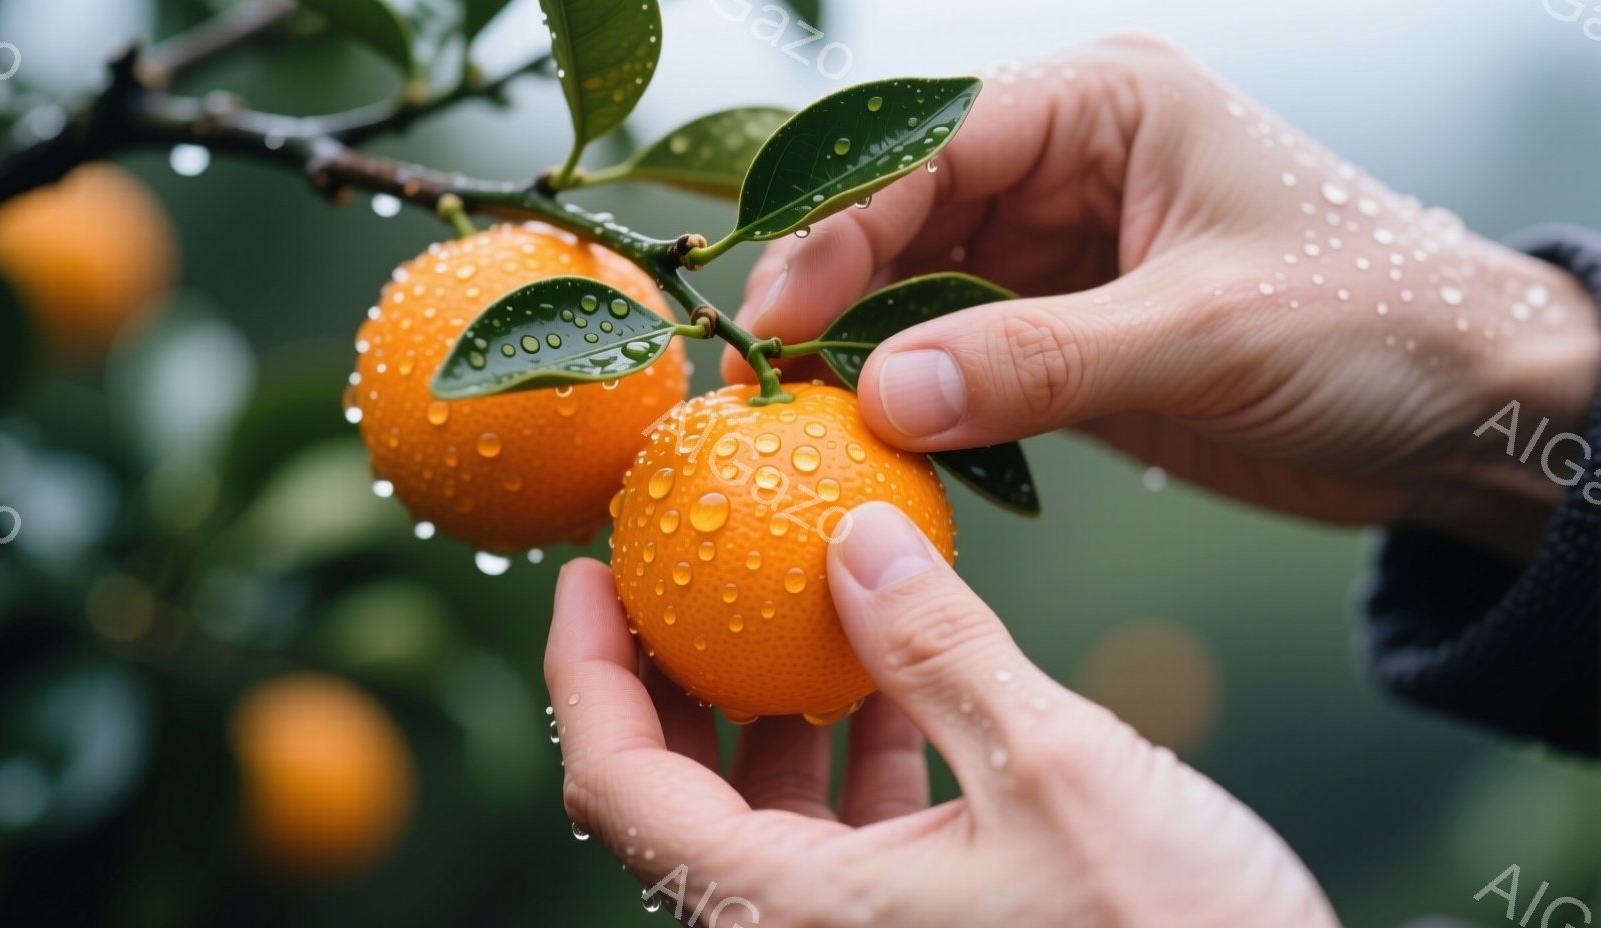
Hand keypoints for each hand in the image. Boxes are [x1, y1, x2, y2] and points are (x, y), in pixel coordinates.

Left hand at [544, 502, 1338, 927]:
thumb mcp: (1058, 773)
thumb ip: (942, 651)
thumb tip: (851, 537)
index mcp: (793, 916)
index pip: (615, 788)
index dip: (582, 670)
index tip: (588, 569)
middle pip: (673, 799)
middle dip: (665, 674)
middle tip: (678, 561)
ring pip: (761, 818)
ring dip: (764, 703)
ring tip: (787, 593)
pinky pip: (845, 838)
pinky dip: (852, 751)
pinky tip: (896, 672)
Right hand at [726, 36, 1600, 559]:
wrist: (1468, 413)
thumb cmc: (1375, 324)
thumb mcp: (1203, 332)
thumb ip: (1038, 361)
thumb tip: (882, 395)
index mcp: (1105, 107)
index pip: (931, 145)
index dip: (840, 227)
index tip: (779, 317)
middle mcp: (1069, 168)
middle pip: (904, 215)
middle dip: (832, 292)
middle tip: (763, 377)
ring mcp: (1061, 258)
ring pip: (919, 292)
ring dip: (863, 352)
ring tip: (799, 416)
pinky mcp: (1068, 340)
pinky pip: (960, 359)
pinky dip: (916, 398)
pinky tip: (873, 438)